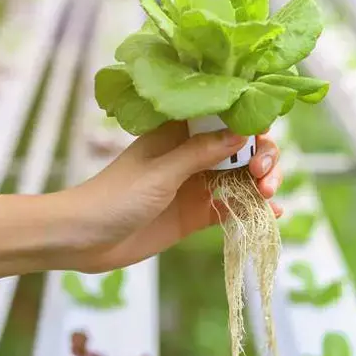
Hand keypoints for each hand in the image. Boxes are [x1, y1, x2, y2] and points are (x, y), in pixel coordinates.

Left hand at [62, 122, 282, 272]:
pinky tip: (271, 215)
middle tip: (262, 175)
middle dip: (260, 157)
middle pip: (241, 148)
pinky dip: (252, 210)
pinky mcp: (196, 215)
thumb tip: (241, 134)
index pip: (224, 115)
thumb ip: (200, 153)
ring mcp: (195, 185)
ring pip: (241, 177)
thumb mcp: (160, 172)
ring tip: (268, 196)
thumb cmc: (114, 196)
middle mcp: (192, 155)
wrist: (84, 240)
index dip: (248, 121)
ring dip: (261, 183)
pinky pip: (232, 209)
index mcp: (179, 132)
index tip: (262, 134)